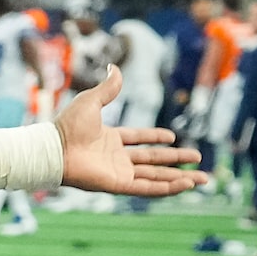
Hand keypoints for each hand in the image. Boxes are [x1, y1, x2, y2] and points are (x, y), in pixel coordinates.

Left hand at [54, 71, 201, 196]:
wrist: (54, 149)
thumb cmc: (67, 126)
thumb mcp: (92, 100)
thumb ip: (108, 87)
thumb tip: (114, 67)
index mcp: (109, 139)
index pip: (138, 140)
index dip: (156, 139)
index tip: (173, 138)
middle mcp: (116, 158)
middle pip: (153, 161)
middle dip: (177, 162)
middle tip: (199, 161)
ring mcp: (118, 173)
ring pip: (155, 177)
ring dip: (179, 178)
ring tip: (202, 179)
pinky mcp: (118, 185)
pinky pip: (147, 189)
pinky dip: (167, 188)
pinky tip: (185, 185)